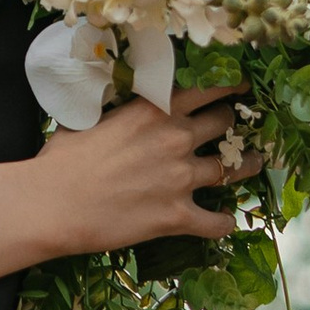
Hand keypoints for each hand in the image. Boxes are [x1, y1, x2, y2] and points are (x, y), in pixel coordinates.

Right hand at [39, 87, 240, 255]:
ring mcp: (181, 179)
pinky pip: (216, 222)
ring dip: (246, 166)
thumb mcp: (89, 119)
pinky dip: (223, 222)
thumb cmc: (61, 160)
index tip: (240, 88)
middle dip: (232, 125)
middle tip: (236, 129)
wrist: (53, 205)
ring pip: (231, 169)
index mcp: (156, 109)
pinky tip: (225, 221)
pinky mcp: (177, 217)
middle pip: (223, 124)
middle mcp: (177, 139)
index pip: (208, 89)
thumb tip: (115, 106)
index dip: (229, 87)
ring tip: (255, 164)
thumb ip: (117, 112)